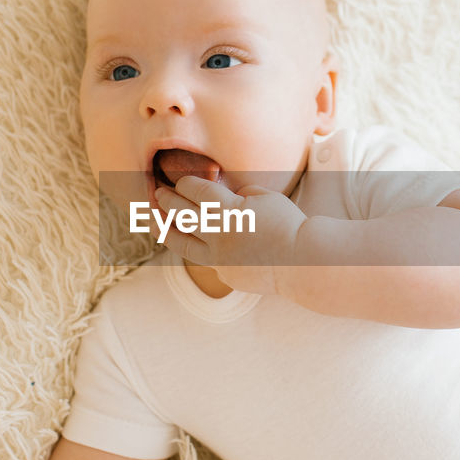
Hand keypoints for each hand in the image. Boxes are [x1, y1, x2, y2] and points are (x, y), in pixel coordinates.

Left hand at [154, 175, 306, 295]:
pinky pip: (208, 261)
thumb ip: (242, 195)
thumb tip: (229, 199)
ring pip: (183, 244)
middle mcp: (218, 235)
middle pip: (183, 215)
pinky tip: (193, 245)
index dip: (185, 185)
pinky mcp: (227, 276)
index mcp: (228, 210)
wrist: (305, 262)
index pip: (197, 192)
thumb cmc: (290, 225)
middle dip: (167, 202)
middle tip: (158, 195)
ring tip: (154, 223)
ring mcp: (220, 259)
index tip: (179, 182)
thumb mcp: (266, 197)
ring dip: (165, 230)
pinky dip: (201, 251)